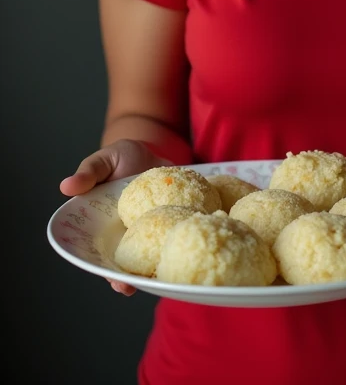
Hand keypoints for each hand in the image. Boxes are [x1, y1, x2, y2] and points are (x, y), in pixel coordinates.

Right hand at [60, 138, 170, 295]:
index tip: (115, 281)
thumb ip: (89, 173)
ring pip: (155, 255)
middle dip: (134, 278)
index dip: (109, 272)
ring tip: (166, 278)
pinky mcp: (174, 218)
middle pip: (132, 263)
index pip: (104, 256)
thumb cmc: (121, 158)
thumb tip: (66, 187)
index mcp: (107, 228)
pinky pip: (177, 232)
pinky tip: (189, 246)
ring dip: (160, 266)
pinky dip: (183, 240)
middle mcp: (130, 234)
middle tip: (139, 287)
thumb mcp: (103, 161)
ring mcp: (154, 228)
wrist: (152, 148)